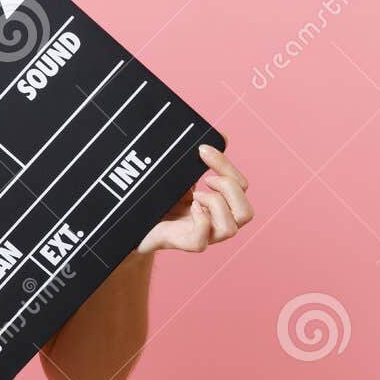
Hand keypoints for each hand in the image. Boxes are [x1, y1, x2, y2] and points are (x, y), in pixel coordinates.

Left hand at [138, 143, 253, 253]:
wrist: (133, 222)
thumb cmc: (161, 200)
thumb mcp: (182, 176)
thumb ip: (201, 160)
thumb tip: (222, 135)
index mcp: (221, 206)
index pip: (241, 187)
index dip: (227, 166)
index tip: (203, 149)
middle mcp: (216, 224)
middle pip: (246, 213)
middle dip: (229, 187)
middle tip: (205, 179)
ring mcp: (202, 237)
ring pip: (230, 229)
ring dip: (215, 205)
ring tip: (195, 197)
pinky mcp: (182, 244)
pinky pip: (201, 241)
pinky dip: (200, 221)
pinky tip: (190, 208)